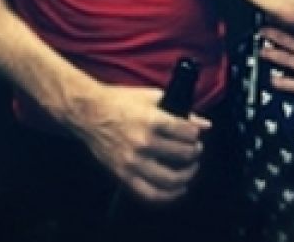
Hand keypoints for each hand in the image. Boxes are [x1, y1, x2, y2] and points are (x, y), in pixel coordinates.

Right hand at [67, 83, 210, 203]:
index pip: (188, 133)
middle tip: (194, 149)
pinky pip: (150, 194)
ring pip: (171, 179)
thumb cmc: (119, 102)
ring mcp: (133, 161)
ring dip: (187, 175)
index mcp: (152, 120)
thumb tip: (204, 124)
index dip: (195, 134)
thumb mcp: (152, 97)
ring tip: (189, 169)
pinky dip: (168, 196)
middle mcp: (144, 142)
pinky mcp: (123, 174)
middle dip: (195, 152)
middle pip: (184, 155)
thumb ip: (181, 111)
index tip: (194, 134)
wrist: (88, 112)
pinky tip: (178, 190)